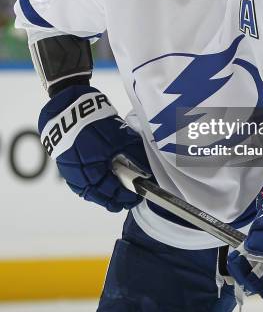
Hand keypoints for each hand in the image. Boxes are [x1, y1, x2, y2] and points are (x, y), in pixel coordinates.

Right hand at [39, 85, 150, 211]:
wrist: (68, 111)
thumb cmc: (95, 123)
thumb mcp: (119, 137)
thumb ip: (134, 153)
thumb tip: (147, 167)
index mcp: (95, 170)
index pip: (114, 191)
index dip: (128, 196)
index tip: (138, 195)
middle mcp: (81, 176)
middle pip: (101, 196)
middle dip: (116, 200)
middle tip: (128, 201)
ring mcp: (72, 174)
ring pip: (90, 193)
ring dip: (103, 196)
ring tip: (115, 198)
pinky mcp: (66, 168)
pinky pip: (80, 186)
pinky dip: (92, 189)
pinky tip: (100, 187)